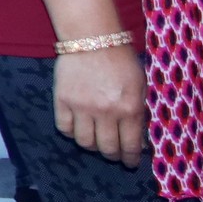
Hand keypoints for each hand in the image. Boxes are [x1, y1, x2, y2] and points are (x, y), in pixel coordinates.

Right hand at [53, 39, 144, 168]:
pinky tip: (79, 128)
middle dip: (112, 155)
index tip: (130, 162)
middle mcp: (106, 112)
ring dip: (92, 145)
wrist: (93, 38)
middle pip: (106, 148)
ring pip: (84, 142)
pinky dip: (72, 132)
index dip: (131, 158)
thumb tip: (138, 138)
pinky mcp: (62, 100)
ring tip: (95, 141)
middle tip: (114, 154)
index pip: (131, 145)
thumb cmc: (122, 61)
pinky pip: (65, 128)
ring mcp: (82, 107)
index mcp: (130, 108)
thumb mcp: (140, 87)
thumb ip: (138, 113)